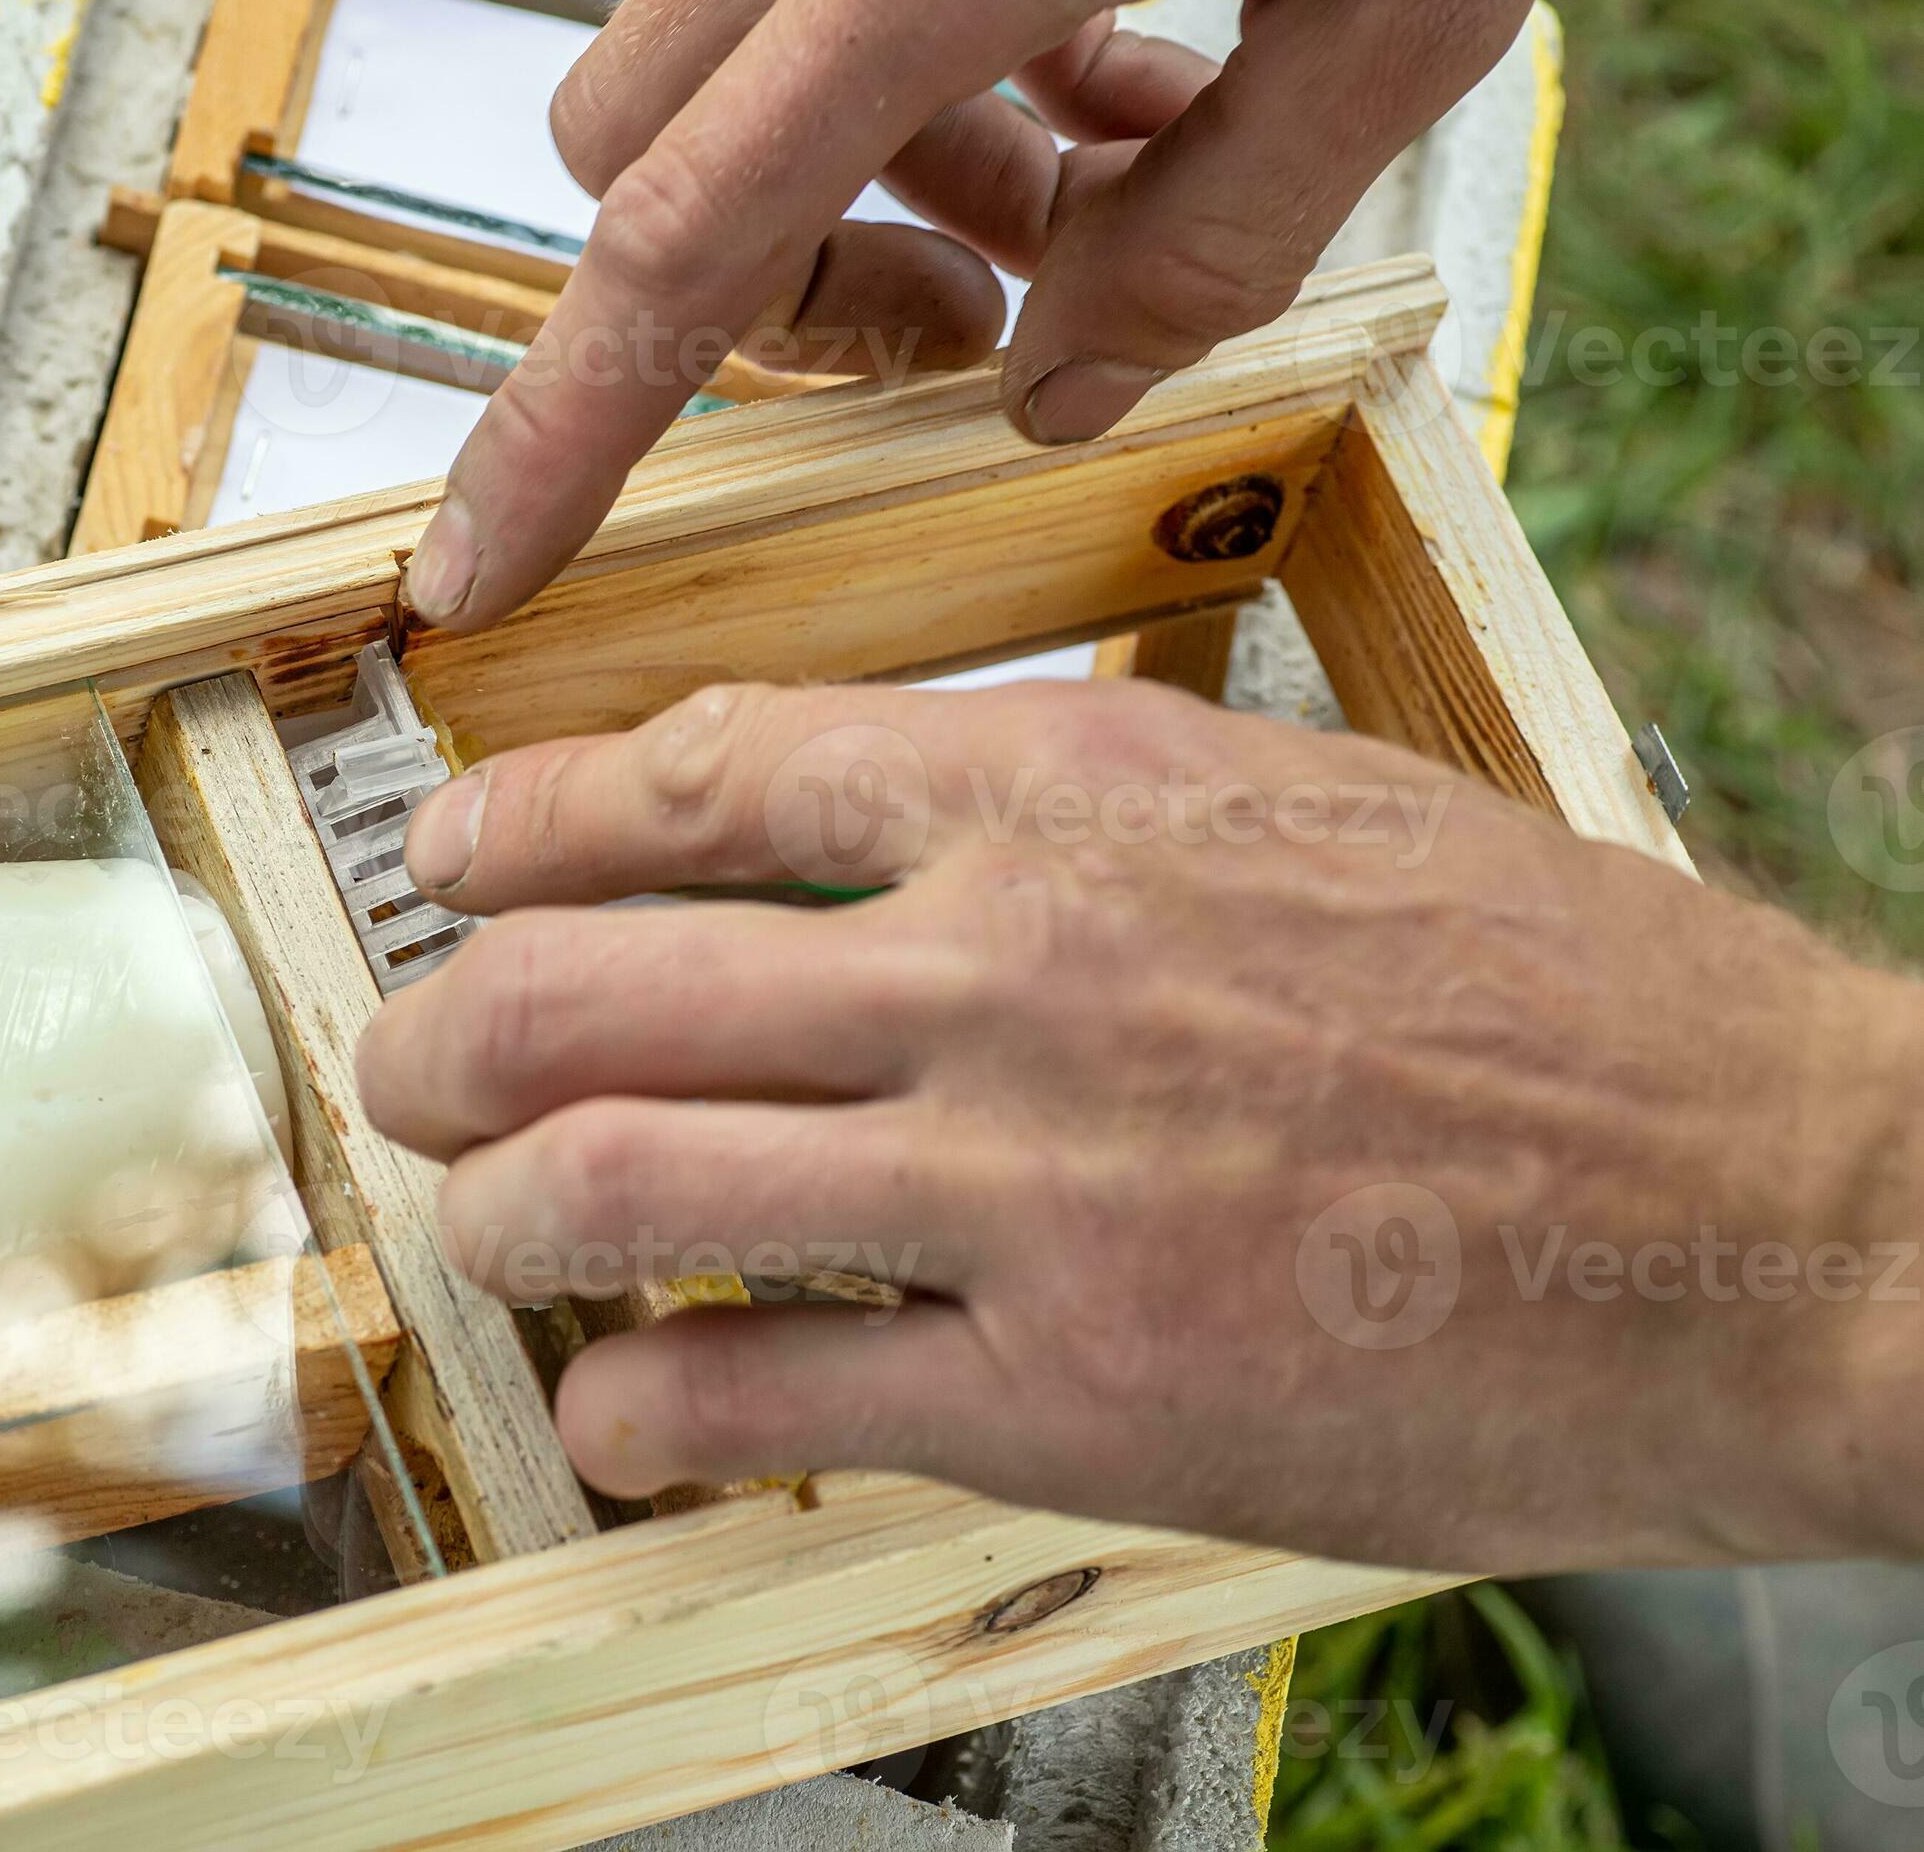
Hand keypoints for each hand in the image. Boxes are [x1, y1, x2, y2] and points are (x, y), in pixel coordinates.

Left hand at [353, 681, 1923, 1571]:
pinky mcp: (1074, 1397)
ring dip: (499, 1213)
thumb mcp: (1310, 817)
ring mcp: (1032, 1186)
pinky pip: (756, 1397)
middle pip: (596, 977)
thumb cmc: (1582, 1018)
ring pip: (624, 1178)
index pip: (708, 773)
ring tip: (485, 1234)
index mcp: (1082, 795)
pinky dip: (637, 1413)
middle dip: (445, 1028)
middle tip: (410, 1072)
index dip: (529, 816)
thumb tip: (869, 848)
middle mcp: (1019, 967)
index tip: (453, 850)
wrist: (1802, 1219)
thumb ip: (1076, 820)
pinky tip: (625, 1422)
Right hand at [403, 0, 1598, 629]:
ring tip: (1115, 173)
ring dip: (868, 179)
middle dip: (774, 294)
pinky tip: (1116, 58)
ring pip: (726, 68)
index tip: (479, 565)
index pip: (680, 246)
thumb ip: (1220, 233)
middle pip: (643, 160)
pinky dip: (913, 64)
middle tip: (974, 326)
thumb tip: (1055, 394)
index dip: (566, 435)